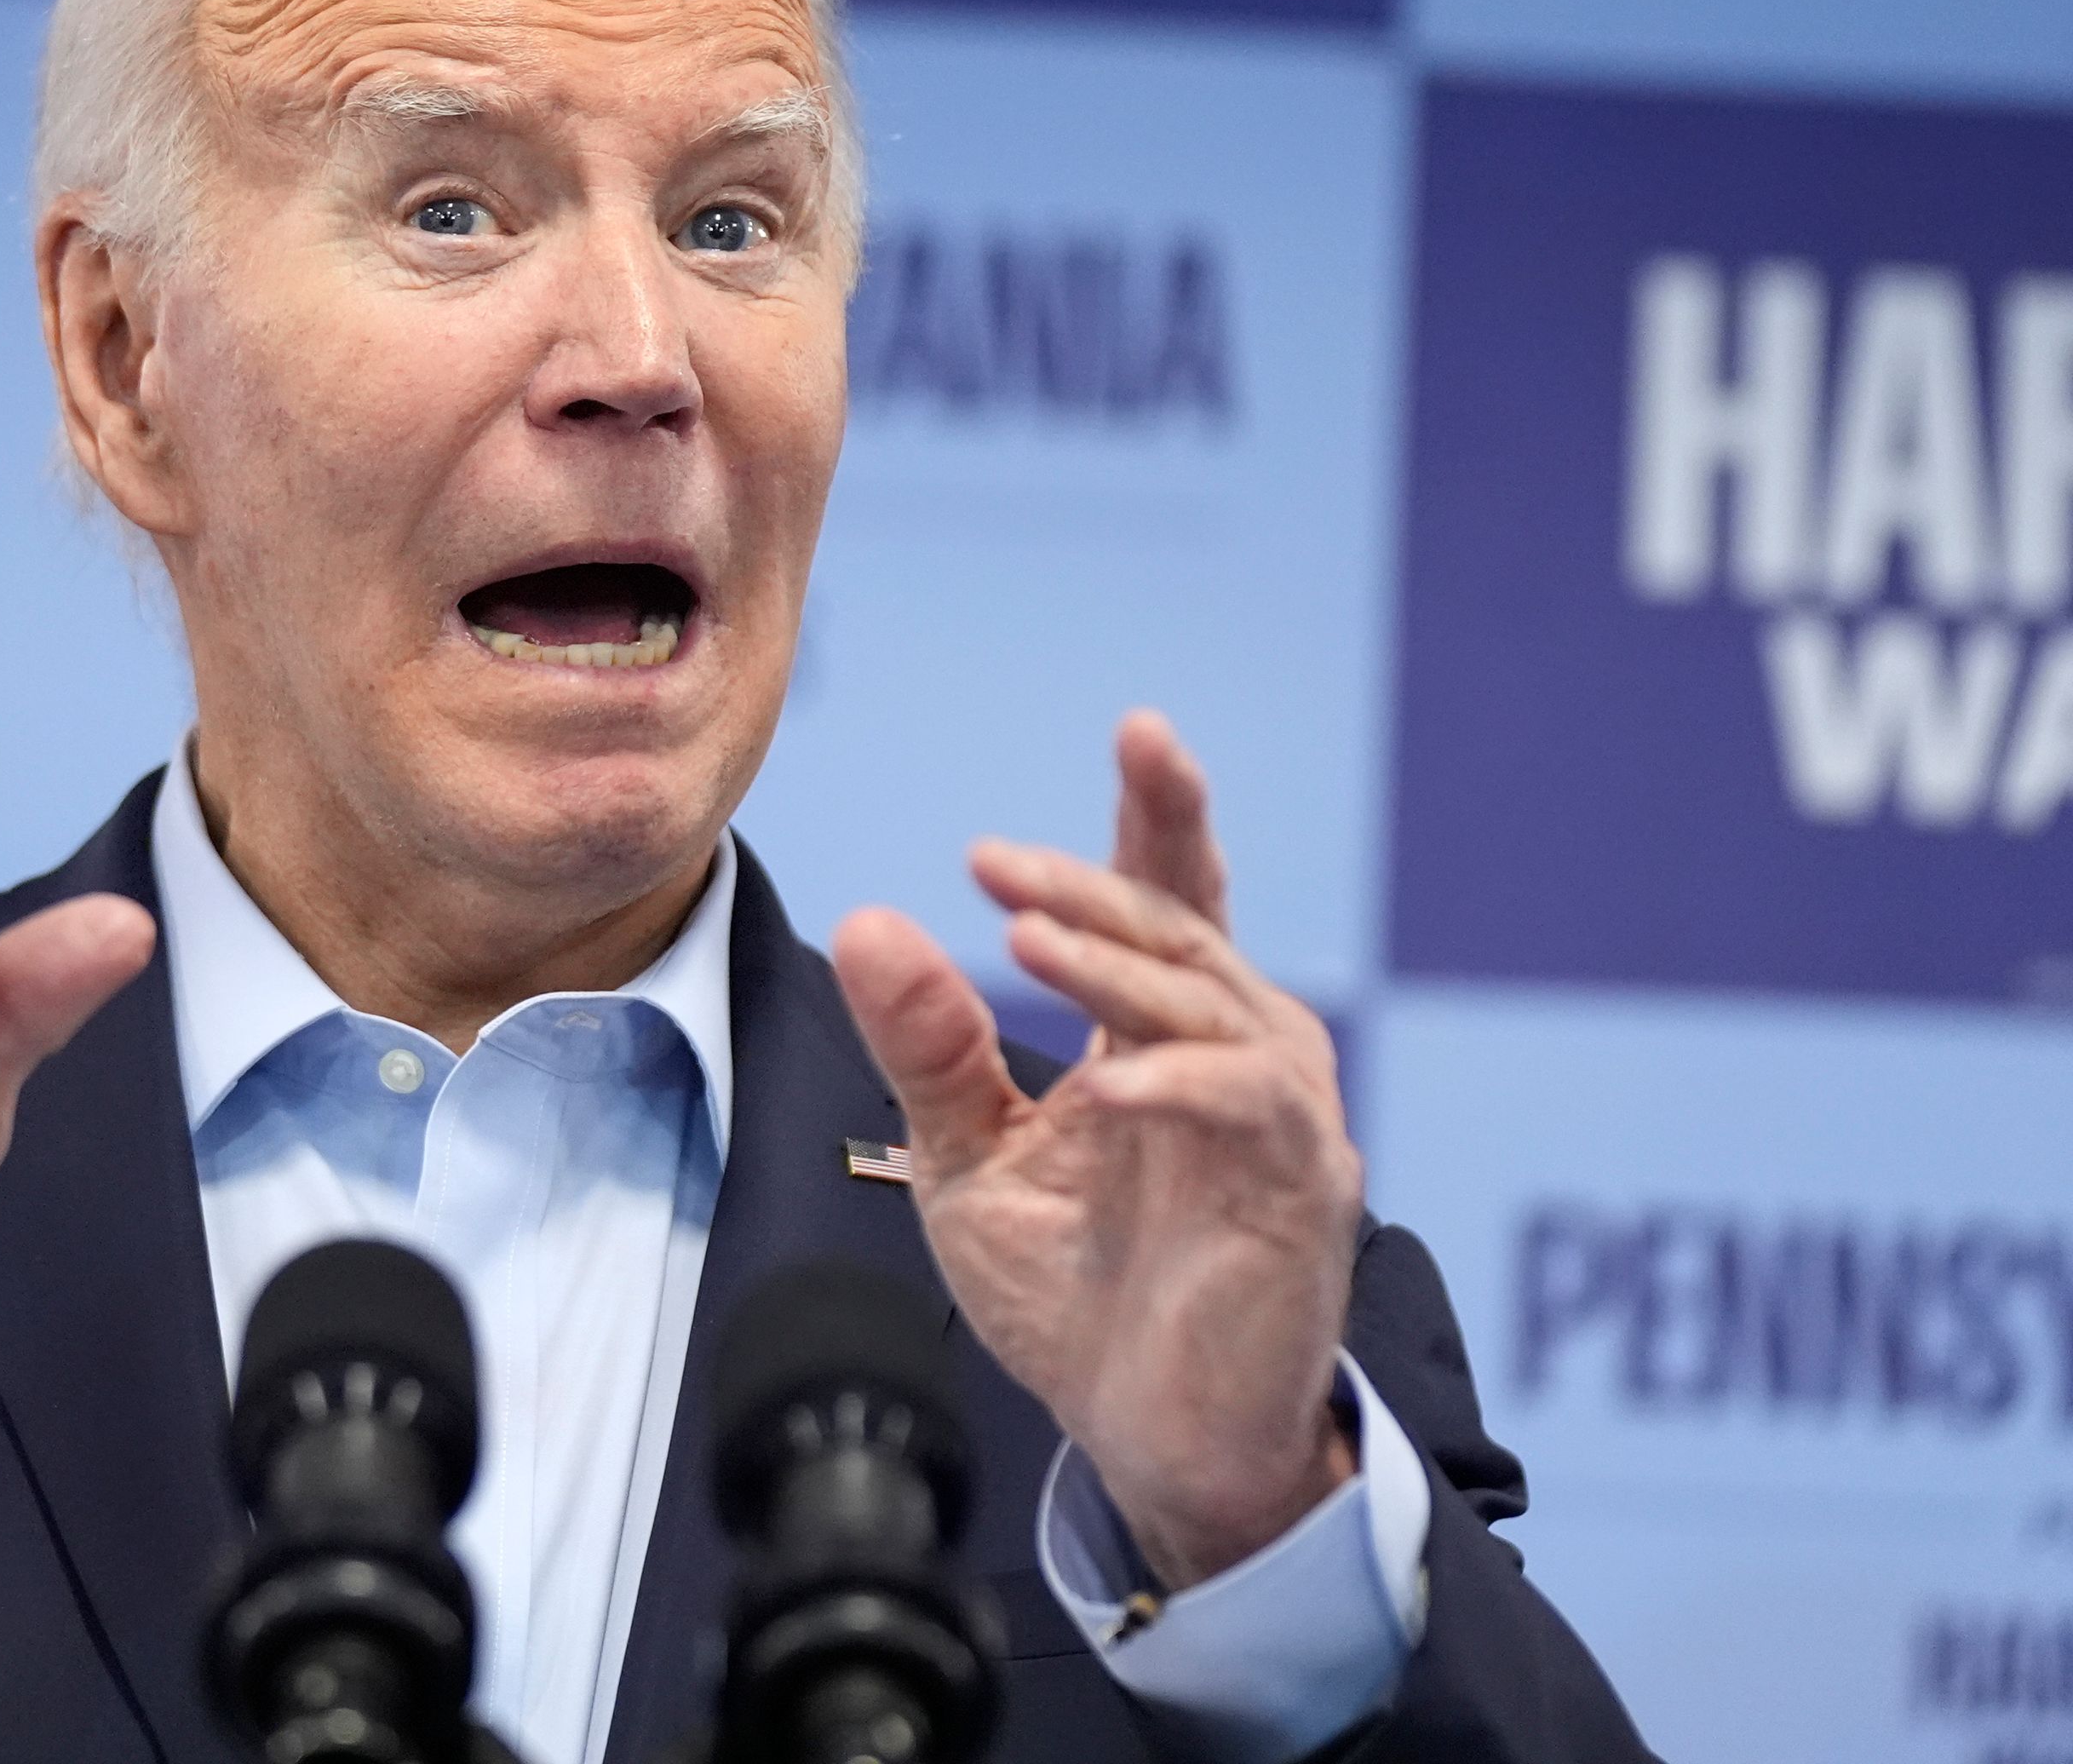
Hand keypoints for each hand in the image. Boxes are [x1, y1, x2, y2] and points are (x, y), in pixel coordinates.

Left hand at [831, 711, 1359, 1589]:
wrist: (1148, 1445)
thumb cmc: (1076, 1297)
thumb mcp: (967, 1161)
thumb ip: (929, 1049)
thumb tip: (873, 920)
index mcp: (1161, 1039)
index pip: (1170, 900)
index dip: (1160, 815)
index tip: (1140, 728)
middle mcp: (1236, 1058)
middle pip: (1188, 930)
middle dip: (1104, 878)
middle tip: (998, 860)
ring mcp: (1278, 1122)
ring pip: (1218, 1002)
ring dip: (1121, 965)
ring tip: (1023, 938)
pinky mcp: (1300, 1194)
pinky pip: (1252, 1108)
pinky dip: (1180, 1083)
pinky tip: (1110, 1086)